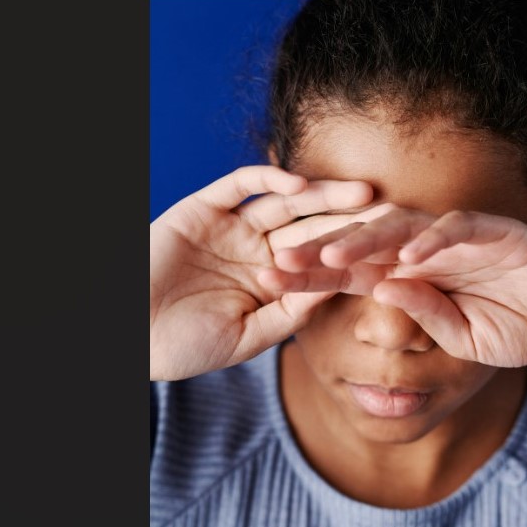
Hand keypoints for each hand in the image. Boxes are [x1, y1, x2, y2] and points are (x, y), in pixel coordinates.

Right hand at [150, 166, 375, 380]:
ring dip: (322, 195)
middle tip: (393, 214)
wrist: (130, 336)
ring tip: (361, 194)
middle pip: (312, 225)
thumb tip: (341, 286)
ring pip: (284, 202)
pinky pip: (239, 185)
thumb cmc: (185, 346)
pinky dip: (268, 180)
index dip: (355, 255)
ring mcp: (231, 225)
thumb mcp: (250, 336)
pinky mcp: (203, 207)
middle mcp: (256, 247)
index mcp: (271, 278)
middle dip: (350, 220)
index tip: (396, 255)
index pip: (321, 260)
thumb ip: (293, 310)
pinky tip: (300, 185)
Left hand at [259, 207, 526, 369]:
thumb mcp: (459, 337)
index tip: (271, 283)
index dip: (311, 276)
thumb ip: (420, 315)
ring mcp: (457, 236)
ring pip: (403, 226)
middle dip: (321, 251)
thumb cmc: (513, 328)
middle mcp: (426, 248)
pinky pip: (458, 229)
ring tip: (331, 255)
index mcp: (411, 273)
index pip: (352, 271)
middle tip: (279, 261)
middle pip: (365, 241)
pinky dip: (435, 241)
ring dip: (366, 239)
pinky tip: (410, 256)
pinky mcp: (494, 231)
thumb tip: (380, 290)